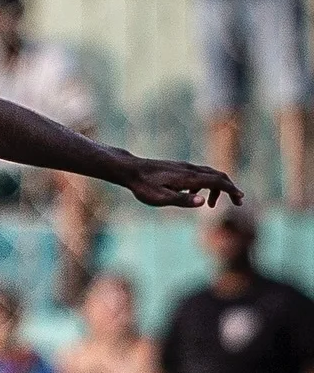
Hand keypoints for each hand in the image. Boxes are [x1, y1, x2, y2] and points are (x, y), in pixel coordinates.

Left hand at [120, 156, 242, 210]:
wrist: (130, 170)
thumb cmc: (144, 187)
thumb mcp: (161, 198)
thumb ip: (182, 200)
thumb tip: (203, 202)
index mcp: (189, 177)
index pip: (217, 181)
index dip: (231, 190)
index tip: (240, 199)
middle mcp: (190, 169)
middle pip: (218, 175)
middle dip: (230, 188)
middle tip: (237, 202)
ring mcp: (184, 167)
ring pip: (209, 174)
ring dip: (216, 188)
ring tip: (210, 205)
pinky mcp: (178, 168)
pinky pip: (199, 174)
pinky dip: (204, 184)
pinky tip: (192, 195)